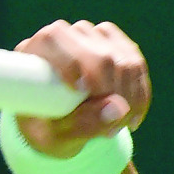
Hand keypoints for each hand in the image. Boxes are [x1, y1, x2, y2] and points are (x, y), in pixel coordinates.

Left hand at [12, 20, 150, 157]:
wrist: (60, 128)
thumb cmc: (47, 130)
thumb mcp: (56, 136)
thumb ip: (82, 124)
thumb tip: (119, 108)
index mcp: (33, 53)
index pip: (53, 39)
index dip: (72, 61)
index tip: (83, 91)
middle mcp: (63, 38)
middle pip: (97, 50)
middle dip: (112, 89)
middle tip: (112, 126)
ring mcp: (90, 38)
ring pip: (122, 57)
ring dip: (129, 96)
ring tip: (119, 126)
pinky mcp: (115, 45)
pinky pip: (135, 63)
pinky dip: (139, 93)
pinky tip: (133, 117)